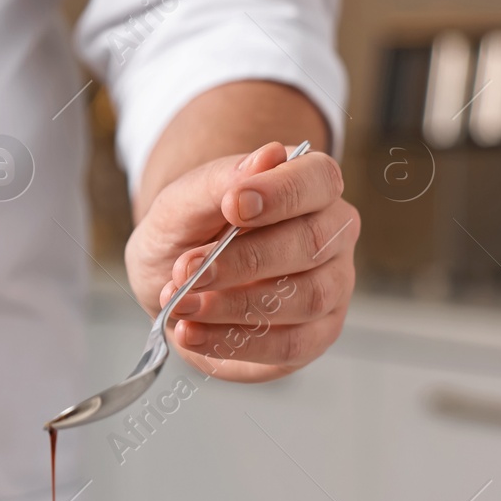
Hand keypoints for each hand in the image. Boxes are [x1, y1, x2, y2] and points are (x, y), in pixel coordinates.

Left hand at [124, 142, 358, 382]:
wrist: (168, 284)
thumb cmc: (185, 236)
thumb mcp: (180, 206)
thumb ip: (217, 183)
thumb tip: (268, 155)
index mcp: (310, 190)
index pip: (319, 179)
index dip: (282, 192)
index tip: (234, 204)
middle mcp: (333, 237)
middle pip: (312, 244)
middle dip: (244, 260)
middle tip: (185, 269)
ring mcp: (331, 290)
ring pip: (305, 298)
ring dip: (233, 306)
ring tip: (180, 305)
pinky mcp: (315, 336)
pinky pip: (289, 345)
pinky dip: (234, 342)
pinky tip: (191, 333)